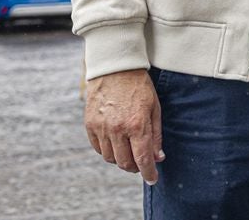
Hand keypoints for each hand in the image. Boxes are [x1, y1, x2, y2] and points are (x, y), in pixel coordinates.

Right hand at [84, 69, 163, 184]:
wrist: (115, 68)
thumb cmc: (139, 87)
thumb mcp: (154, 108)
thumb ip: (156, 135)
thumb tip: (158, 158)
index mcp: (136, 124)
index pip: (142, 159)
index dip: (148, 173)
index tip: (153, 179)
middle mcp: (117, 129)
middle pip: (124, 162)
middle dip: (135, 168)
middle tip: (141, 164)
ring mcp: (101, 127)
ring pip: (110, 158)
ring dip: (121, 160)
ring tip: (129, 152)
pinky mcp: (89, 124)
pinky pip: (98, 148)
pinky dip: (108, 151)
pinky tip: (116, 144)